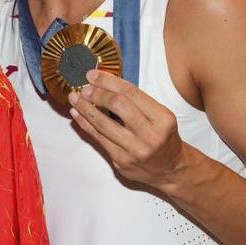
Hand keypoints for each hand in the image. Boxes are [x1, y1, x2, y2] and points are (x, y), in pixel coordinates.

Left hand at [67, 69, 191, 192]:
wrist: (171, 169)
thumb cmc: (163, 138)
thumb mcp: (160, 116)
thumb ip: (136, 102)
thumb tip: (104, 83)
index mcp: (162, 119)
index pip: (131, 93)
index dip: (108, 81)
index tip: (93, 75)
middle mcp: (150, 135)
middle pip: (117, 105)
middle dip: (96, 94)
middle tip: (84, 88)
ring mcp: (134, 150)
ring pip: (103, 123)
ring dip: (85, 108)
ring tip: (75, 98)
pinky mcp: (121, 161)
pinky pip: (98, 138)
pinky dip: (85, 124)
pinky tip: (77, 114)